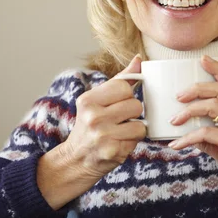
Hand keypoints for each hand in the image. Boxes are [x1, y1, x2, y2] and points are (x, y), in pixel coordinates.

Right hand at [60, 54, 145, 185]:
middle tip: (119, 120)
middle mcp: (94, 117)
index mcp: (88, 100)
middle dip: (132, 113)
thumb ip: (120, 80)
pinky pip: (138, 140)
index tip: (118, 102)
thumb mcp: (97, 100)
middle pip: (136, 105)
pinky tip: (119, 143)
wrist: (77, 158)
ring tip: (120, 132)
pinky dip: (132, 142)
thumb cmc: (90, 125)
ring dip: (135, 129)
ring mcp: (104, 136)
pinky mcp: (114, 152)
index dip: (127, 95)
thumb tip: (139, 59)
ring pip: (141, 124)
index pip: (124, 86)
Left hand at [168, 56, 217, 210]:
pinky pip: (207, 134)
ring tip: (174, 120)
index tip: (202, 60)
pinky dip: (188, 138)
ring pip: (214, 106)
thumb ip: (207, 135)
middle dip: (198, 88)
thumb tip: (187, 131)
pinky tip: (176, 145)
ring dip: (190, 110)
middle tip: (178, 95)